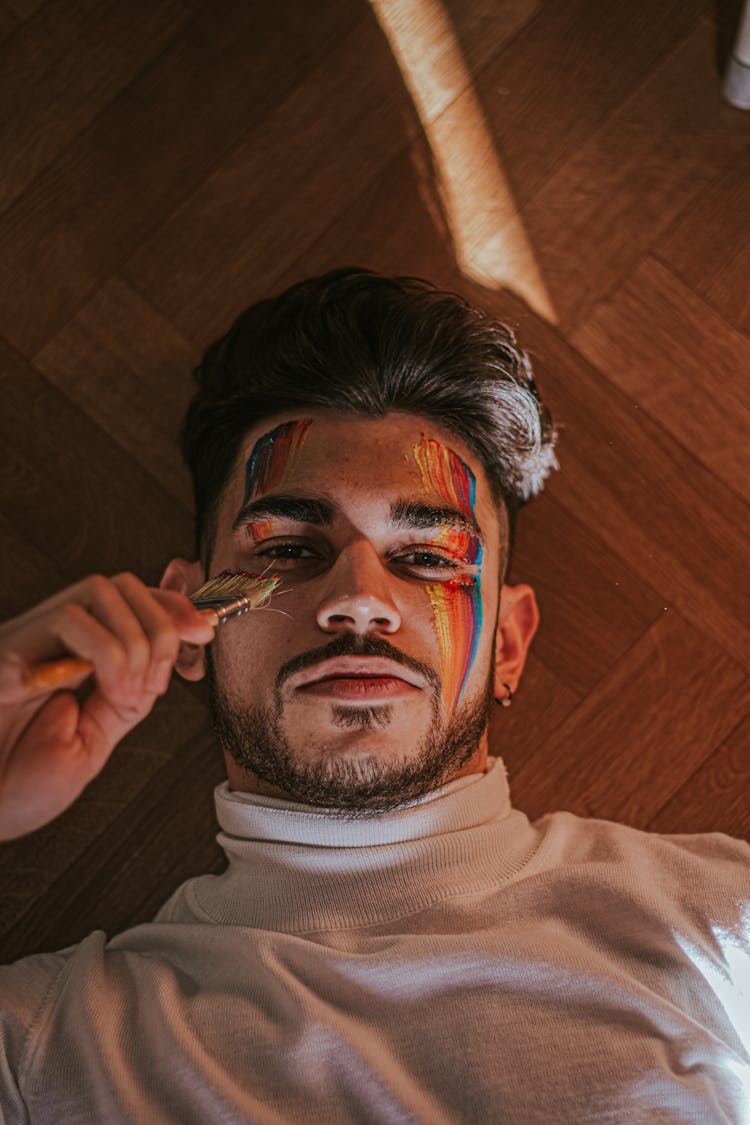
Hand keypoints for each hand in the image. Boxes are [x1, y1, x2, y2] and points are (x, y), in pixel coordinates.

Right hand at [0, 572, 216, 840]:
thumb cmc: (15, 785)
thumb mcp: (91, 743)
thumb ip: (126, 700)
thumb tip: (164, 664)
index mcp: (75, 657)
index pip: (131, 602)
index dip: (174, 607)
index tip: (204, 633)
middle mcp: (53, 639)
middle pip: (124, 585)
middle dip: (162, 626)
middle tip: (153, 683)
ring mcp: (31, 638)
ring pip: (102, 589)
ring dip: (135, 642)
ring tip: (123, 693)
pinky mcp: (10, 646)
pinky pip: (71, 618)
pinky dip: (108, 652)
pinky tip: (103, 689)